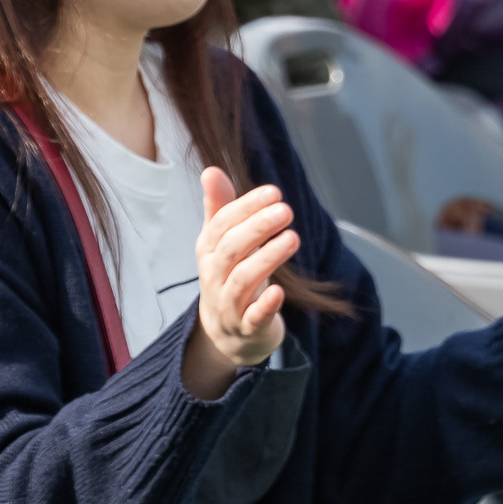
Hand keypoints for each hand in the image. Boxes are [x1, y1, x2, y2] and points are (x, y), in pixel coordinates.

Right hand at [183, 167, 295, 397]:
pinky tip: (280, 290)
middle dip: (257, 228)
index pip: (222, 225)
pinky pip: (252, 316)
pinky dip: (265, 304)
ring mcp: (228, 304)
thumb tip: (211, 170)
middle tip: (286, 210)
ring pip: (243, 280)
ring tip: (293, 238)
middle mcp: (214, 276)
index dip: (246, 207)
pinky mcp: (246, 327)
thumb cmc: (229, 277)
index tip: (274, 192)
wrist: (226, 333)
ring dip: (268, 258)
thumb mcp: (222, 244)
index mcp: (208, 251)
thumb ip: (220, 208)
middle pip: (231, 249)